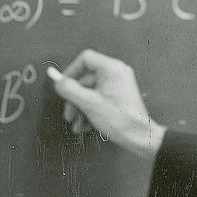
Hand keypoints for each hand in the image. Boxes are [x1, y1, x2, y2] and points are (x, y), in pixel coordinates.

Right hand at [48, 49, 165, 158]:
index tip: (62, 86)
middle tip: (69, 114)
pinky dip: (90, 111)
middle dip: (74, 98)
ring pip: (91, 92)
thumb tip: (57, 80)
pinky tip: (86, 126)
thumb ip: (70, 90)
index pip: (85, 59)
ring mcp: (118, 86)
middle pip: (86, 79)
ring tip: (77, 125)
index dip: (70, 72)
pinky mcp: (118, 97)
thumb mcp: (89, 104)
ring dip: (80, 108)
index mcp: (112, 69)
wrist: (140, 137)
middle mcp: (116, 74)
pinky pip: (99, 98)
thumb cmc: (121, 119)